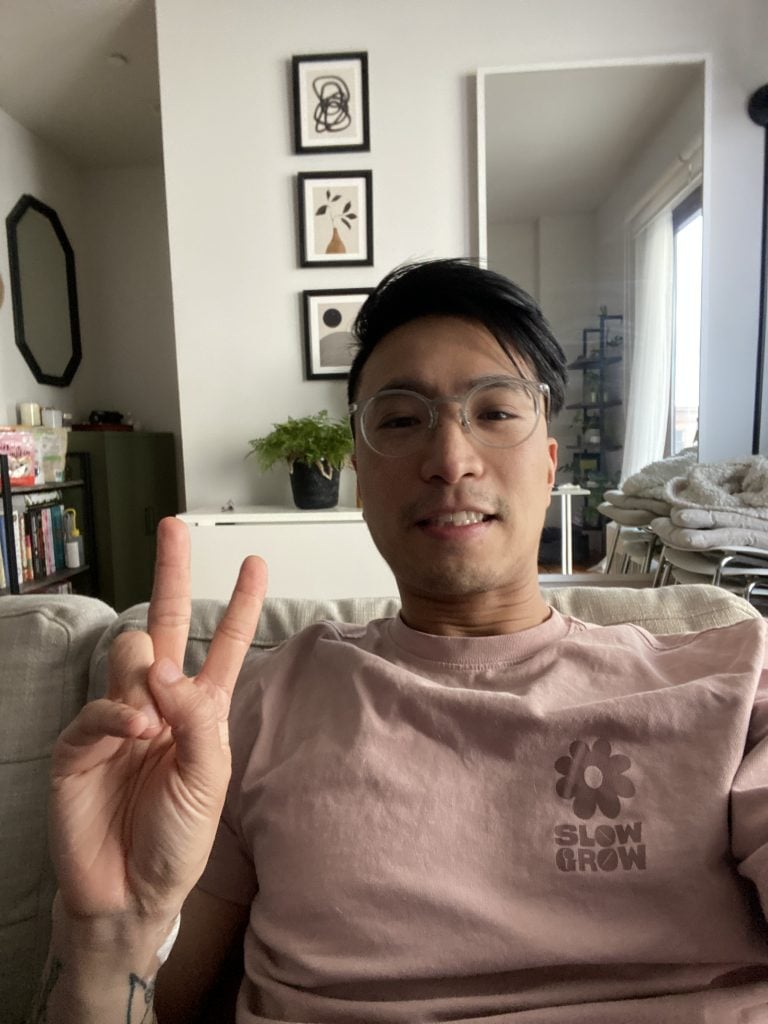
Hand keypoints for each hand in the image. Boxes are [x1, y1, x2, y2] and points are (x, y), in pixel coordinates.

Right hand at [49, 517, 266, 923]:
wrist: (131, 893)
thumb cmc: (177, 838)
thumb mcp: (209, 778)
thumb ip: (197, 719)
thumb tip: (165, 668)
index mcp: (198, 710)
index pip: (221, 645)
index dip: (238, 606)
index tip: (255, 564)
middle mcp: (158, 704)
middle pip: (164, 625)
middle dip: (171, 574)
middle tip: (174, 527)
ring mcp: (117, 720)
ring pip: (128, 657)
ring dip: (146, 674)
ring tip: (155, 718)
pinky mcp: (80, 745)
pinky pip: (98, 709)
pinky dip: (119, 717)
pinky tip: (136, 732)